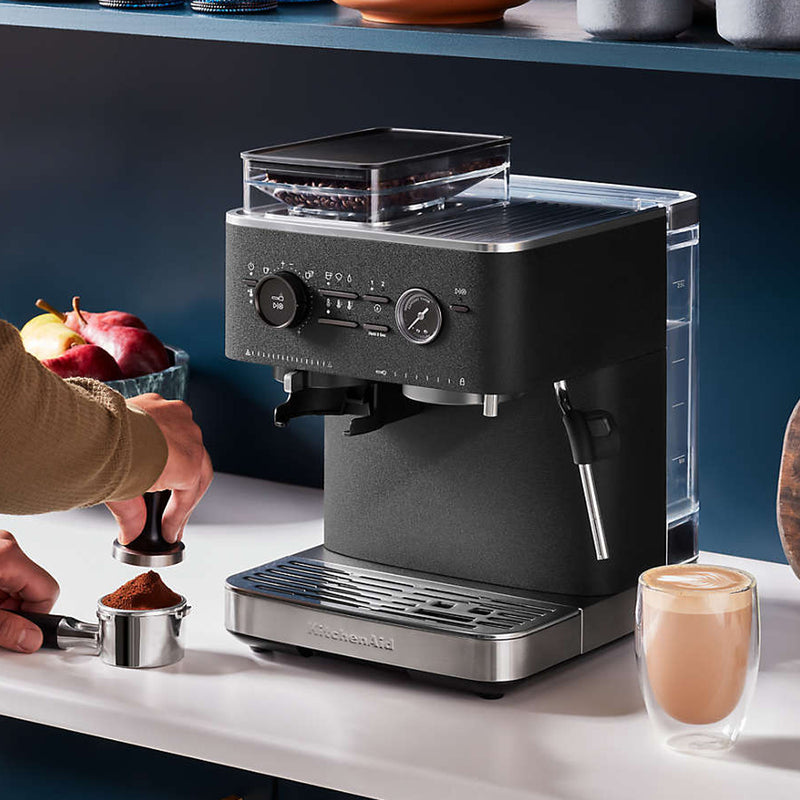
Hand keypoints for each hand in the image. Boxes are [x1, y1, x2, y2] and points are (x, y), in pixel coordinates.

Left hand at [0, 531, 59, 652]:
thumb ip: (7, 628)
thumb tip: (31, 639)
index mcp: (10, 556)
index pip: (48, 592)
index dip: (35, 616)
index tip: (18, 629)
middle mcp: (7, 544)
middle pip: (34, 585)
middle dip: (16, 608)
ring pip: (19, 579)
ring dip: (4, 599)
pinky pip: (6, 570)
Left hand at [106, 394, 212, 544]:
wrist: (87, 426)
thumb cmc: (108, 457)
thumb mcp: (124, 497)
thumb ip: (133, 516)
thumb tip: (131, 532)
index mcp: (188, 464)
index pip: (189, 495)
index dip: (178, 517)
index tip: (170, 529)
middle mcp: (190, 438)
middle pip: (198, 469)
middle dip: (186, 492)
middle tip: (173, 513)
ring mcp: (177, 417)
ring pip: (188, 442)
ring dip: (180, 461)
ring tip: (164, 478)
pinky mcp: (160, 401)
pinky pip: (171, 422)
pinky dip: (165, 436)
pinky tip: (152, 447)